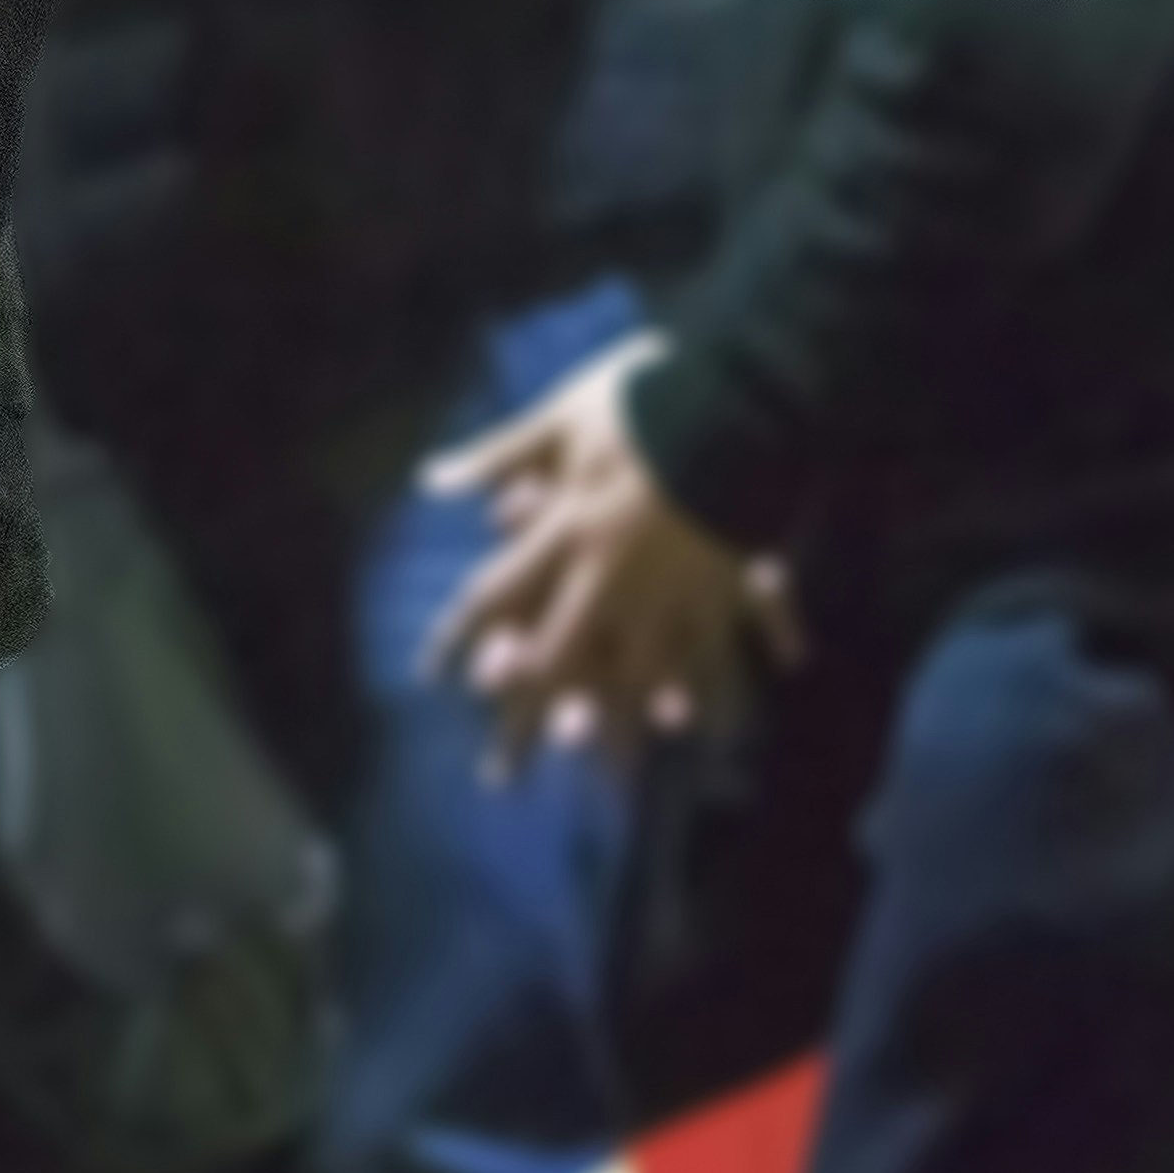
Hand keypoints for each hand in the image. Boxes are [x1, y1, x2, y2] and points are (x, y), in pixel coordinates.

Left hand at [417, 332, 792, 771]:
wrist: (744, 390)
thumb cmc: (647, 396)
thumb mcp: (561, 414)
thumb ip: (497, 455)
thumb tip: (430, 480)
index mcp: (564, 530)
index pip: (496, 595)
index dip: (460, 638)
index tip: (438, 679)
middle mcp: (611, 575)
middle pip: (559, 661)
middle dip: (527, 721)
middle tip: (503, 776)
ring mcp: (673, 588)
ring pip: (641, 676)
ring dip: (622, 731)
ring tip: (610, 782)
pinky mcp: (731, 585)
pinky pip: (723, 651)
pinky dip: (724, 690)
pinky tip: (717, 731)